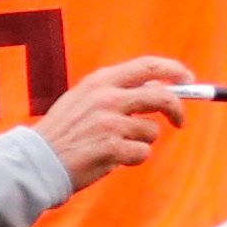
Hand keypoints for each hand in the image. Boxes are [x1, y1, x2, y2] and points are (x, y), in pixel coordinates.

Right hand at [36, 53, 203, 191]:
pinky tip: (109, 159)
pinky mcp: (112, 148)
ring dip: (141, 142)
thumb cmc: (65, 132)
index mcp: (101, 81)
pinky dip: (132, 159)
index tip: (188, 80)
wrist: (38, 160)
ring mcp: (110, 123)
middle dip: (177, 109)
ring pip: (151, 131)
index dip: (174, 71)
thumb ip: (116, 91)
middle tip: (179, 121)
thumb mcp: (84, 98)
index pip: (148, 66)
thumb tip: (157, 88)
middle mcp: (107, 97)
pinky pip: (142, 153)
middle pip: (162, 96)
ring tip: (114, 146)